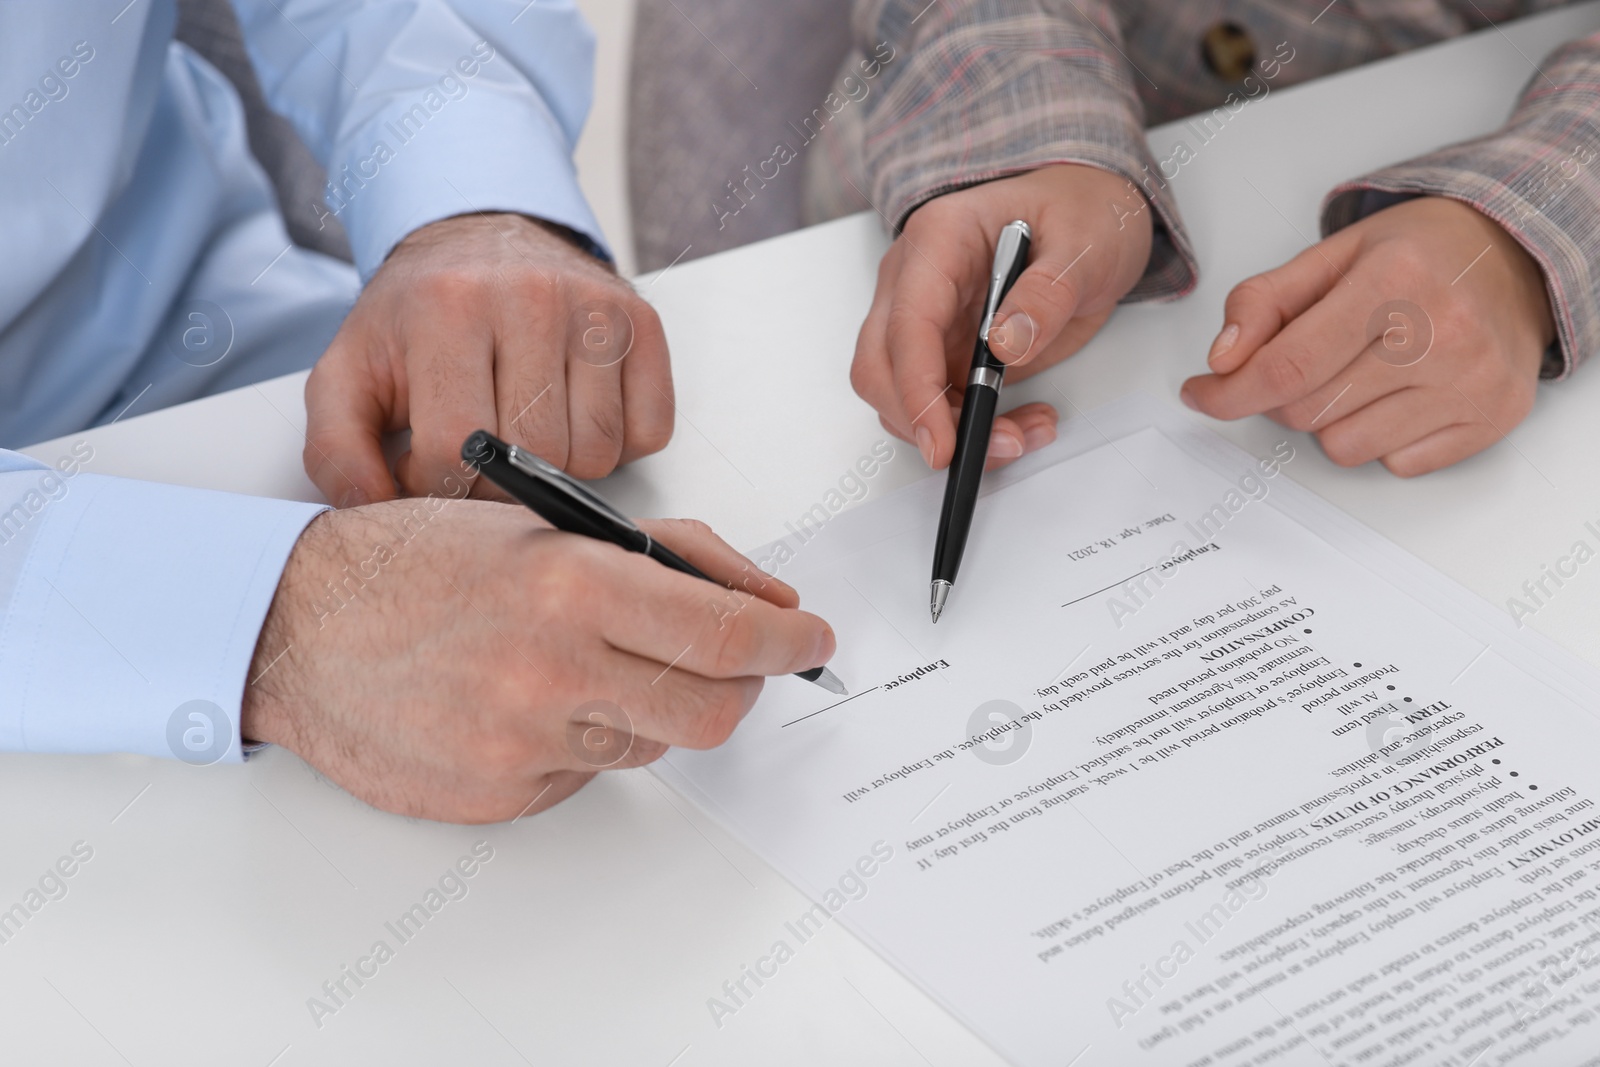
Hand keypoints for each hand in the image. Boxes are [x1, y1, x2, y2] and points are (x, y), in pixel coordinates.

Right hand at [241, 503, 834, 822]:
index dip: (789, 643)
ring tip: (588, 663)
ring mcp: (524, 743)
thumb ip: (666, 554)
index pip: (727, 635)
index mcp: (570, 585)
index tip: (810, 641)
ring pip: (653, 743)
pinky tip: (530, 701)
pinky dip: (585, 739)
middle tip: (728, 661)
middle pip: (713, 711)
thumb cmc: (415, 564)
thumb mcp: (545, 523)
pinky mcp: (501, 795)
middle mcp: (551, 671)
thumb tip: (762, 598)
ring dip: (650, 705)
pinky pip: (587, 775)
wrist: (295, 628)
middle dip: (738, 685)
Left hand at [303, 213, 673, 505]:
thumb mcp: (349, 373)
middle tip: (481, 455)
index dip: (440, 484)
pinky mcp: (642, 324)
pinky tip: (575, 414)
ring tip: (527, 431)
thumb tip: (371, 507)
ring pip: (596, 453)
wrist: (481, 238)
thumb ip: (336, 450)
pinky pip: (648, 432)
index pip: (458, 447)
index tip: (429, 466)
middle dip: (503, 480)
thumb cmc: (418, 318)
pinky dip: (616, 444)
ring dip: (562, 466)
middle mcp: (530, 296)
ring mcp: (595, 308)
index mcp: (447, 307)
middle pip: (536, 455)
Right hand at [851, 164, 1153, 470]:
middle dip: (926, 422)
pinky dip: (974, 429)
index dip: (916, 390)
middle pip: (880, 368)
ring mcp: (925, 320)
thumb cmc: (1080, 210)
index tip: (942, 442)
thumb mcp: (1085, 243)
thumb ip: (1048, 292)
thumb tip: (1006, 344)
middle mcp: (915, 281)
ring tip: (1026, 432)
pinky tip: (1022, 423)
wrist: (1092, 214)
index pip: (906, 325)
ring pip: (902, 396)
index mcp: (939, 240)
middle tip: (994, 447)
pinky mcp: (944, 352)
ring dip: (955, 431)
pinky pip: (938, 405)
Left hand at [1181, 197, 1555, 475]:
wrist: (1518, 257)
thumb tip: (1223, 360)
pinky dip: (1381, 437)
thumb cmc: (1420, 254)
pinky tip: (1400, 393)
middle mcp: (1443, 333)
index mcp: (1395, 280)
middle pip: (1306, 411)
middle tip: (1303, 363)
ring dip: (1330, 420)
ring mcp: (1473, 382)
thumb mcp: (1333, 253)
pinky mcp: (1493, 418)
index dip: (1229, 392)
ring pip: (1344, 447)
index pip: (1287, 366)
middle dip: (1281, 396)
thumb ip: (1264, 302)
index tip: (1201, 394)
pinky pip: (1395, 463)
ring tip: (1361, 372)